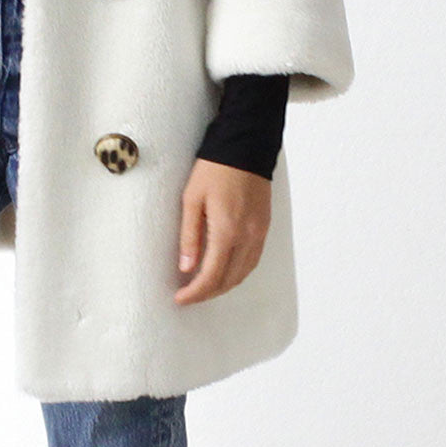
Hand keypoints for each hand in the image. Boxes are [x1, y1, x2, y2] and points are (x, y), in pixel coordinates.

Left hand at [174, 157, 271, 304]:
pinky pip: (253, 260)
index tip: (180, 299)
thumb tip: (186, 268)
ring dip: (224, 285)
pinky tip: (225, 271)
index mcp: (227, 231)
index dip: (195, 293)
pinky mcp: (265, 227)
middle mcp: (247, 237)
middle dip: (208, 293)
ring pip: (244, 274)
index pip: (212, 276)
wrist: (245, 147)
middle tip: (188, 295)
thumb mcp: (191, 198)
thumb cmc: (214, 169)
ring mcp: (259, 233)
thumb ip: (189, 235)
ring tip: (204, 287)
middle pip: (229, 280)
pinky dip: (238, 272)